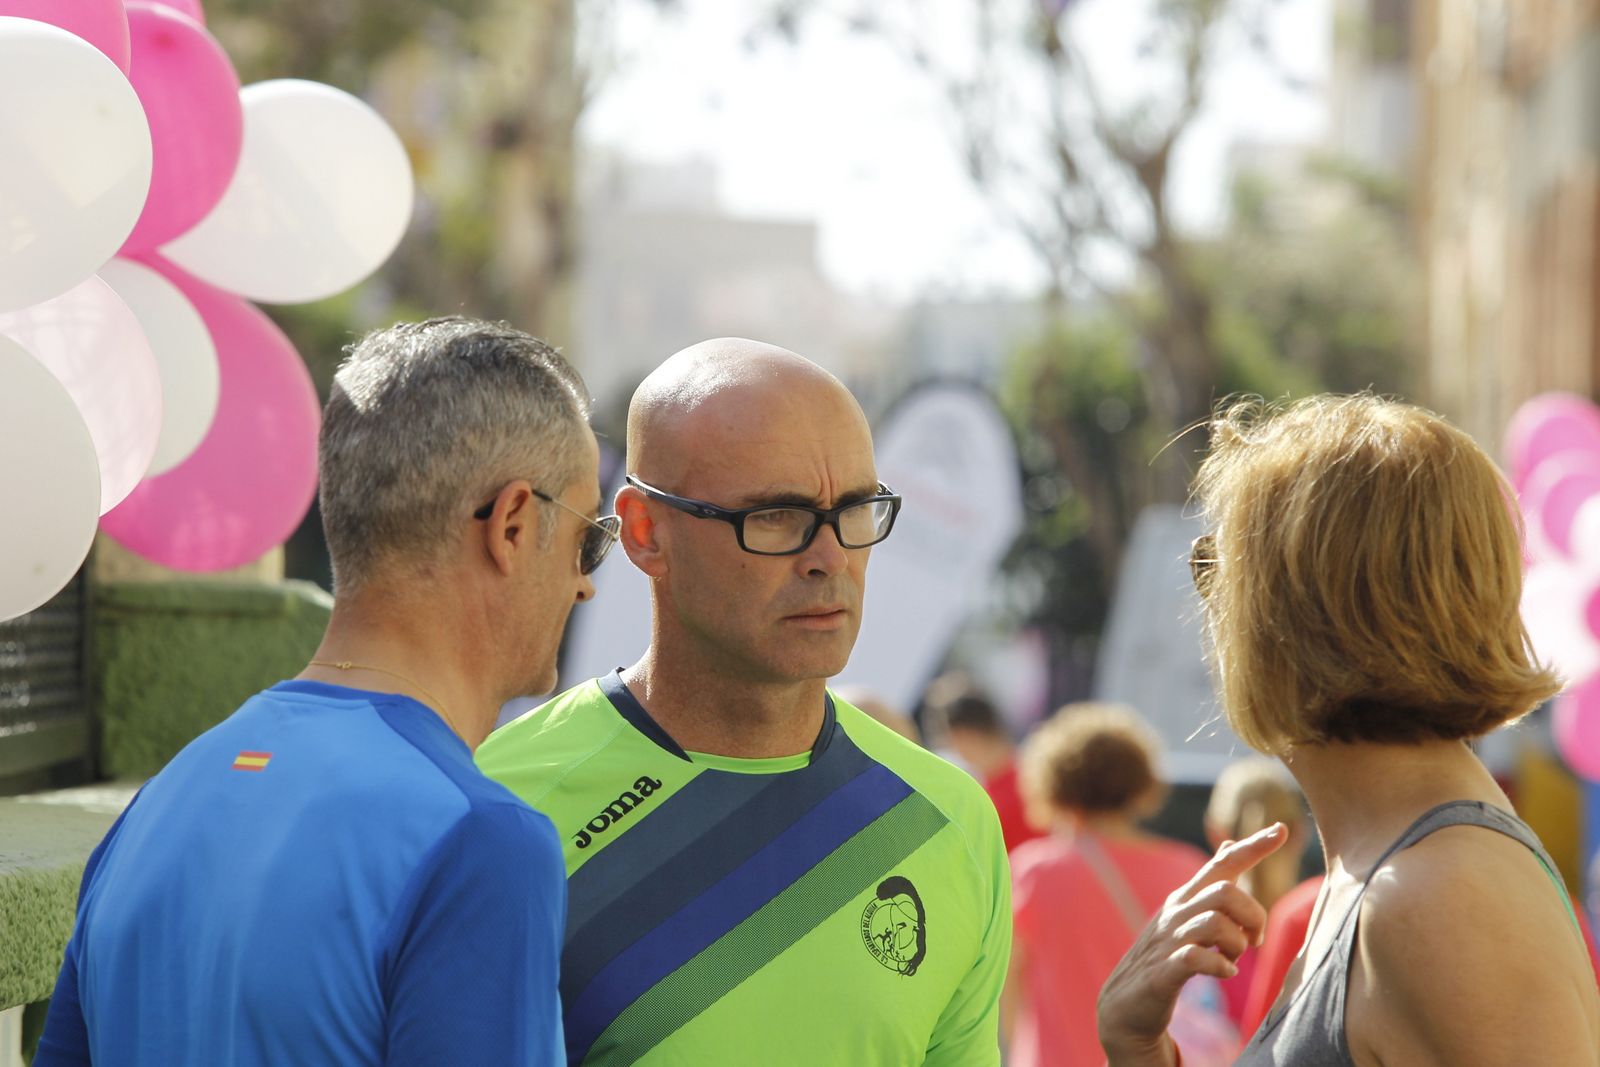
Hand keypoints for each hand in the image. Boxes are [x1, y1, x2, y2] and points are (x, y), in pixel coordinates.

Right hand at [1097, 823, 1287, 1065]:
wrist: (1123, 1005)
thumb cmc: (1163, 958)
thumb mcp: (1185, 915)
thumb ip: (1209, 884)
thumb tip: (1229, 843)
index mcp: (1185, 899)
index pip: (1221, 864)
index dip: (1252, 846)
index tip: (1281, 829)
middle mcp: (1176, 913)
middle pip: (1226, 892)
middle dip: (1253, 915)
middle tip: (1254, 941)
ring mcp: (1167, 941)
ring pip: (1215, 922)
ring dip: (1237, 943)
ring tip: (1233, 958)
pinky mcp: (1163, 972)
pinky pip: (1197, 958)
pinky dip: (1220, 965)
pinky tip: (1224, 972)